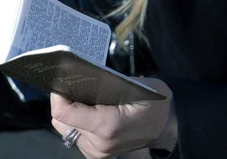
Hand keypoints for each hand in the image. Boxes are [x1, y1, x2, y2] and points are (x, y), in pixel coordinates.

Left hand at [51, 78, 177, 158]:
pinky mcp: (97, 154)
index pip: (64, 113)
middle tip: (71, 84)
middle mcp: (97, 144)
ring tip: (81, 95)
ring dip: (70, 112)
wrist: (168, 125)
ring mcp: (97, 152)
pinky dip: (78, 120)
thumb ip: (104, 84)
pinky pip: (77, 134)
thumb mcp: (133, 84)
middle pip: (60, 122)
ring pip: (66, 129)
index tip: (61, 79)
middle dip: (63, 102)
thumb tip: (79, 76)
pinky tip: (89, 108)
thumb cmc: (154, 101)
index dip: (58, 95)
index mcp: (106, 125)